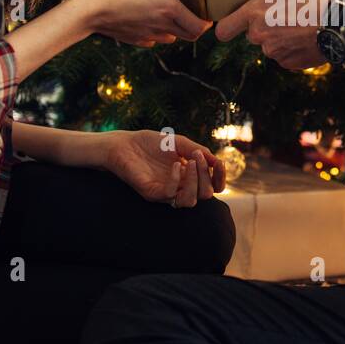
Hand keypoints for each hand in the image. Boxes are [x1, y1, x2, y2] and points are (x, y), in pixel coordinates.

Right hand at [73, 0, 211, 46]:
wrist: (88, 10)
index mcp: (169, 9)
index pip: (199, 27)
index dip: (207, 22)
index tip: (207, 13)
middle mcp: (162, 26)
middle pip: (190, 36)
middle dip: (195, 26)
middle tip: (193, 12)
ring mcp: (149, 35)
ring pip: (172, 39)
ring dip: (177, 29)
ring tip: (172, 14)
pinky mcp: (135, 40)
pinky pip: (153, 40)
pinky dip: (157, 33)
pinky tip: (151, 19)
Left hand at [95, 130, 225, 205]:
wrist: (124, 144)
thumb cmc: (150, 143)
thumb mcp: (179, 143)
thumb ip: (198, 151)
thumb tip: (217, 161)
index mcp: (188, 176)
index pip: (212, 186)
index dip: (220, 178)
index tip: (220, 163)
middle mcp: (180, 187)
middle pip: (206, 194)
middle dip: (207, 175)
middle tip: (198, 157)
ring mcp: (166, 192)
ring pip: (191, 200)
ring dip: (196, 181)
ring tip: (191, 163)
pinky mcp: (152, 193)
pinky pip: (171, 195)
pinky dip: (177, 179)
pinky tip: (176, 164)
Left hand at [215, 0, 338, 69]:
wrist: (343, 23)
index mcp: (254, 14)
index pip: (224, 31)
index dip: (228, 24)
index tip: (236, 18)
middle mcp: (260, 37)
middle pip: (251, 34)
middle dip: (262, 24)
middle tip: (281, 10)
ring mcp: (275, 52)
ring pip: (268, 45)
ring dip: (277, 36)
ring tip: (296, 21)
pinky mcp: (290, 63)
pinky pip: (283, 56)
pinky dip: (291, 48)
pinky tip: (304, 35)